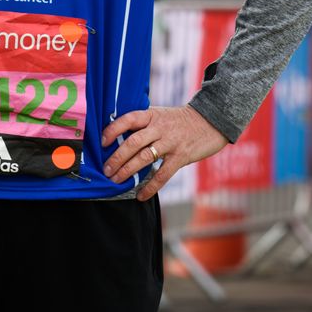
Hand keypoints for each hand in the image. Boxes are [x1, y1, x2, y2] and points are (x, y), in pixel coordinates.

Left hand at [101, 105, 227, 200]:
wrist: (210, 121)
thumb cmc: (180, 120)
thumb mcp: (160, 115)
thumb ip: (143, 123)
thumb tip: (119, 136)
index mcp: (152, 115)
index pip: (128, 119)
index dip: (113, 130)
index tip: (101, 142)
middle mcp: (160, 127)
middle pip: (133, 142)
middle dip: (117, 157)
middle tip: (106, 170)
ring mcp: (171, 142)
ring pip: (145, 157)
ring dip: (128, 171)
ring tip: (116, 181)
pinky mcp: (181, 156)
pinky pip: (163, 174)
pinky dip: (151, 187)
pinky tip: (141, 196)